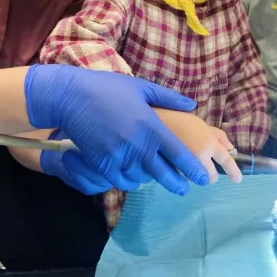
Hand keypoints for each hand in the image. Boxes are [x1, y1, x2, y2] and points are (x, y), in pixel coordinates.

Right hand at [25, 65, 208, 194]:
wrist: (72, 97)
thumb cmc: (109, 88)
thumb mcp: (142, 87)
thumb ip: (168, 98)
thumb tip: (192, 106)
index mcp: (151, 126)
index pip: (178, 154)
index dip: (192, 168)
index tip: (203, 178)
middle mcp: (138, 145)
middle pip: (163, 173)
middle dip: (177, 184)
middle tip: (185, 189)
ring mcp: (119, 156)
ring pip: (142, 178)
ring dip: (151, 180)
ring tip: (158, 179)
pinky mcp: (101, 163)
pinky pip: (121, 180)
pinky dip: (130, 181)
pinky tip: (135, 179)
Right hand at [155, 111, 241, 183]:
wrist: (153, 121)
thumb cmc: (179, 119)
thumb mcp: (201, 123)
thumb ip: (218, 136)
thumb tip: (231, 149)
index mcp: (208, 143)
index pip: (226, 160)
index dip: (234, 171)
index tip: (237, 180)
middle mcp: (198, 157)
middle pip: (211, 177)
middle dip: (210, 174)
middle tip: (205, 166)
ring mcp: (184, 166)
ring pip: (196, 179)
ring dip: (195, 174)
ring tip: (187, 161)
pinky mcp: (171, 171)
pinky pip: (182, 178)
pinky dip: (183, 174)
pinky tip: (177, 163)